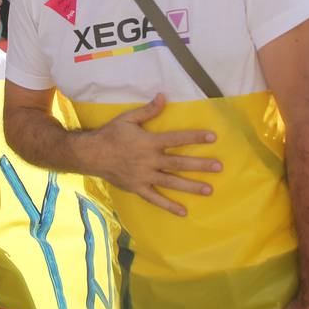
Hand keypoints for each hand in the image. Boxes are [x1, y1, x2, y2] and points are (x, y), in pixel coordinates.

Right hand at [86, 94, 219, 215]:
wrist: (90, 154)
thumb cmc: (110, 134)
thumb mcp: (128, 118)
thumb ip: (148, 110)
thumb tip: (163, 96)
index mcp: (148, 141)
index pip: (176, 139)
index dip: (194, 137)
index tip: (212, 137)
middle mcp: (149, 160)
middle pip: (178, 163)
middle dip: (200, 165)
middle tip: (218, 167)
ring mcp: (144, 176)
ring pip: (171, 182)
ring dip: (191, 186)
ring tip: (209, 190)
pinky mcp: (138, 188)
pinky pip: (155, 199)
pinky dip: (169, 206)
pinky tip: (183, 212)